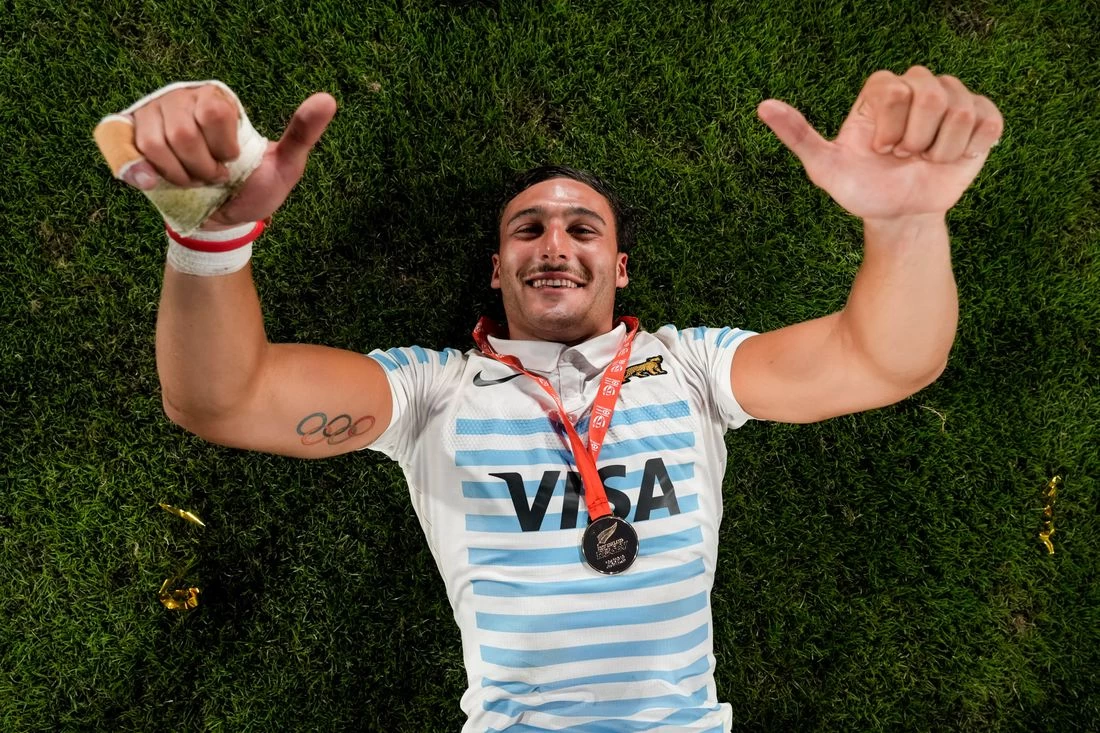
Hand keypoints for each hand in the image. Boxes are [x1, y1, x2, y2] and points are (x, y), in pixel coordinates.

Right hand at [125, 85, 336, 226]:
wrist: (221, 221)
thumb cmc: (254, 188)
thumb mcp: (286, 165)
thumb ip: (303, 133)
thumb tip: (328, 100)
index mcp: (219, 99)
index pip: (215, 112)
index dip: (224, 149)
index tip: (233, 162)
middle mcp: (182, 99)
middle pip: (183, 133)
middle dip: (203, 169)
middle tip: (215, 178)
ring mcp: (152, 116)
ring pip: (156, 145)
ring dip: (180, 176)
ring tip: (194, 182)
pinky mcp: (129, 139)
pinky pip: (129, 152)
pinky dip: (145, 174)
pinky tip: (158, 183)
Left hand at [757, 66, 1003, 221]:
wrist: (899, 215)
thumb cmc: (861, 188)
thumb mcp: (825, 167)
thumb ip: (797, 135)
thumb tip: (762, 106)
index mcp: (882, 89)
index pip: (895, 91)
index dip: (888, 129)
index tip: (879, 151)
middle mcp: (918, 85)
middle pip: (931, 95)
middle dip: (915, 140)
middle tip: (904, 157)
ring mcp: (953, 99)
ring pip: (961, 111)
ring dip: (941, 150)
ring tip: (925, 160)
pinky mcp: (982, 117)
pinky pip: (988, 123)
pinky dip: (969, 150)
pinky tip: (951, 159)